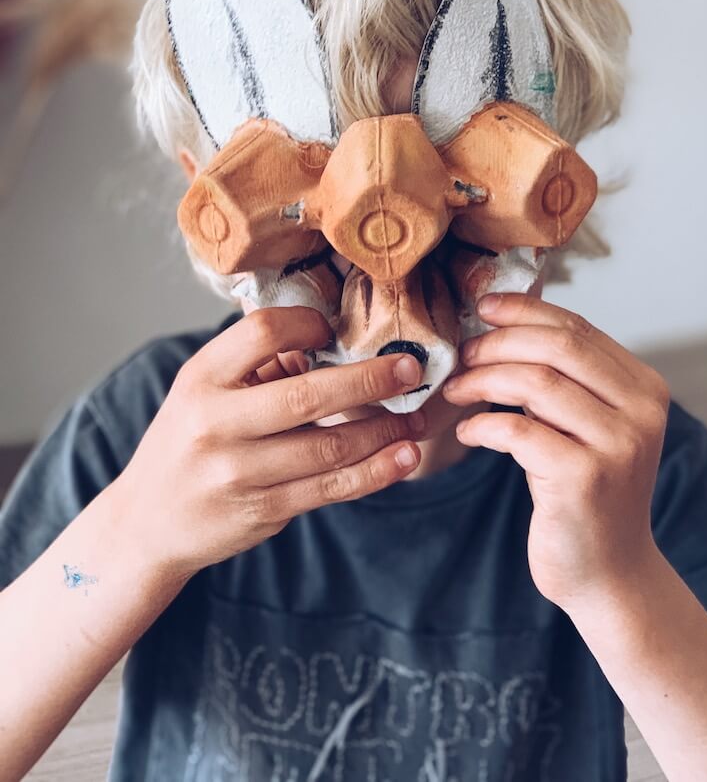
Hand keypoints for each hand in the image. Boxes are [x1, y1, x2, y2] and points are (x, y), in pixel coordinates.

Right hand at [110, 307, 425, 578]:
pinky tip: (402, 457)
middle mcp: (216, 423)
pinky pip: (330, 487)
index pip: (262, 332)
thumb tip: (331, 345)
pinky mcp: (262, 511)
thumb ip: (258, 366)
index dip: (308, 324)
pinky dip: (374, 472)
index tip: (336, 330)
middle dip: (371, 379)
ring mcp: (238, 472)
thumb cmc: (190, 441)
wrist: (147, 523)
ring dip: (384, 430)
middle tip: (411, 370)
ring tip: (418, 419)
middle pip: (308, 394)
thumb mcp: (204, 391)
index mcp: (201, 378)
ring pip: (330, 447)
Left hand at [443, 294, 669, 610]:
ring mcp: (617, 446)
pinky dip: (482, 424)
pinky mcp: (585, 479)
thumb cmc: (584, 491)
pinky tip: (468, 432)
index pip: (577, 329)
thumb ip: (563, 379)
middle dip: (499, 343)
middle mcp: (641, 412)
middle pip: (557, 347)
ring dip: (482, 380)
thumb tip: (500, 322)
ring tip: (456, 390)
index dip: (525, 311)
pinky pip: (517, 430)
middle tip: (462, 355)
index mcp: (645, 388)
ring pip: (535, 383)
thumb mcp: (585, 425)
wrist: (608, 574)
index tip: (483, 308)